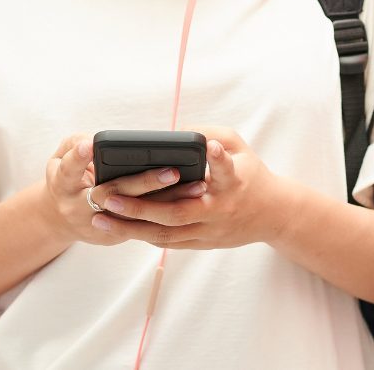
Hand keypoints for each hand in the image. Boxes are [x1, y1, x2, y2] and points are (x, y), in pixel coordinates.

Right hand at [40, 133, 206, 245]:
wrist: (62, 219)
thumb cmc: (67, 178)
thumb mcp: (59, 160)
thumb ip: (75, 146)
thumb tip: (98, 140)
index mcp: (63, 186)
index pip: (69, 171)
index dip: (79, 159)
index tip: (90, 144)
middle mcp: (80, 208)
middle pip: (113, 195)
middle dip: (144, 183)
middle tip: (172, 171)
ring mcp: (101, 225)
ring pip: (137, 215)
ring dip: (168, 201)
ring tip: (197, 185)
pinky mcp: (117, 235)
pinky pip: (146, 225)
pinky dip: (169, 210)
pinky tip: (193, 199)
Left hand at [89, 127, 291, 249]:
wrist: (273, 215)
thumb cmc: (250, 174)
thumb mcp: (240, 148)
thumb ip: (212, 133)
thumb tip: (178, 130)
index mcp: (233, 183)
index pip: (226, 172)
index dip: (218, 160)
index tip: (209, 147)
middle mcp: (220, 210)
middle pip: (177, 213)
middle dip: (140, 207)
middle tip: (109, 197)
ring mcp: (210, 231)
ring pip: (166, 234)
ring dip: (131, 227)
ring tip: (100, 217)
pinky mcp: (203, 243)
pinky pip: (168, 242)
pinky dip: (142, 234)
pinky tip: (117, 226)